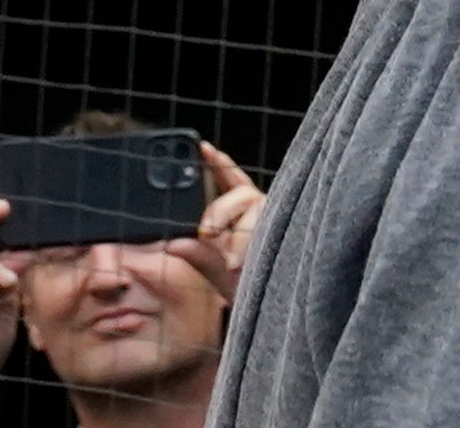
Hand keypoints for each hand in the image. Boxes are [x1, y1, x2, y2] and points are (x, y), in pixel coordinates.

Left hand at [168, 143, 266, 301]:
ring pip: (256, 207)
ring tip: (230, 262)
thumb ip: (197, 255)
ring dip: (238, 234)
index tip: (202, 147)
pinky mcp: (287, 233)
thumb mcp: (214, 269)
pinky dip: (248, 245)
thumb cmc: (243, 285)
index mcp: (242, 210)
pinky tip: (238, 263)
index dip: (219, 162)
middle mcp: (261, 209)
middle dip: (220, 210)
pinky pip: (269, 226)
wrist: (268, 310)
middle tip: (206, 233)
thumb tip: (172, 244)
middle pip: (242, 192)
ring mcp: (276, 220)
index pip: (231, 179)